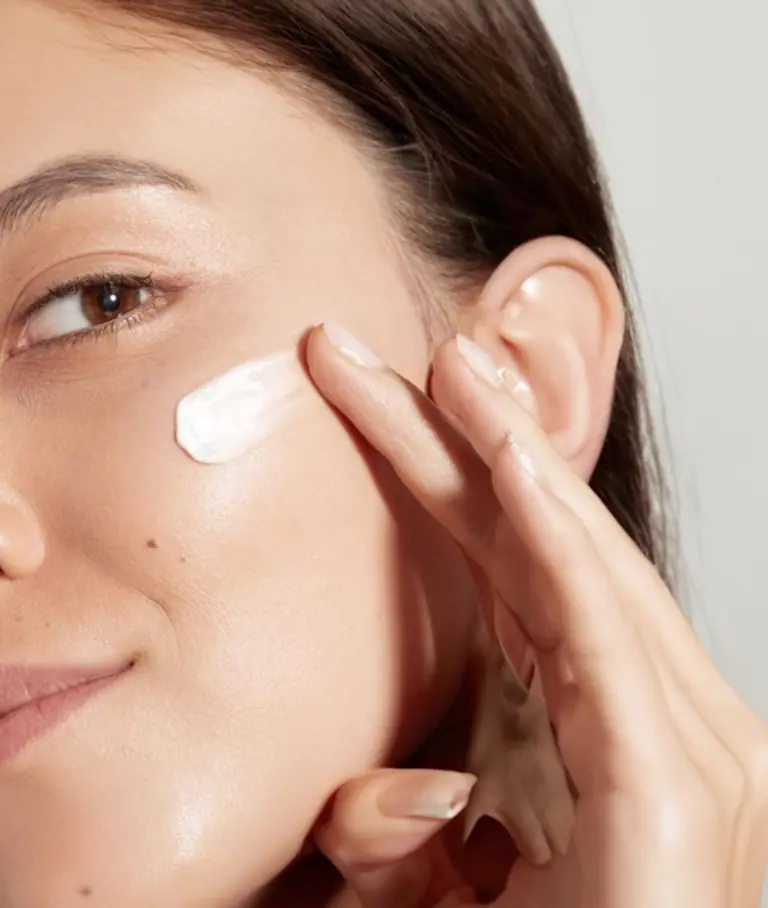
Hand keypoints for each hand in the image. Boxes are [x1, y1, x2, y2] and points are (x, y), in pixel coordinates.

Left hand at [306, 324, 767, 907]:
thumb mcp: (463, 881)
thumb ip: (425, 826)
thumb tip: (366, 797)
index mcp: (593, 719)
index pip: (505, 561)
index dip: (436, 474)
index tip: (368, 401)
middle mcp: (649, 709)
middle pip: (532, 539)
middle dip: (451, 438)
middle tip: (367, 355)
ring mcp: (683, 741)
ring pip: (576, 563)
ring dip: (507, 456)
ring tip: (452, 369)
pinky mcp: (679, 788)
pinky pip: (608, 637)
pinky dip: (560, 543)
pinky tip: (513, 466)